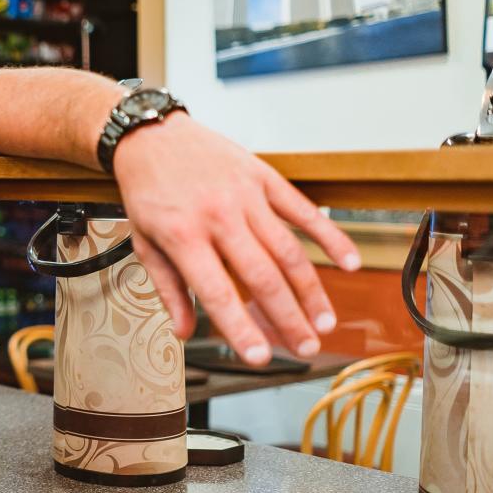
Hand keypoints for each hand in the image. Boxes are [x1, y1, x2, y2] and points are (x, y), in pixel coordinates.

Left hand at [111, 112, 359, 363]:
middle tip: (305, 348)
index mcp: (183, 236)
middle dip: (287, 318)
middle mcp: (218, 216)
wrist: (151, 135)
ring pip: (288, 250)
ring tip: (324, 321)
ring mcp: (245, 195)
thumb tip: (185, 332)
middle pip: (262, 276)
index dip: (240, 328)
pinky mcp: (263, 176)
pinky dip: (329, 237)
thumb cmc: (147, 192)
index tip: (258, 358)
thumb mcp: (144, 241)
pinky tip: (348, 262)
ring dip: (311, 290)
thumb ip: (168, 288)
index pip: (217, 292)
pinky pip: (302, 210)